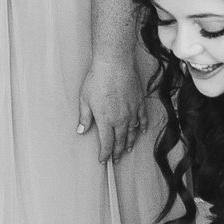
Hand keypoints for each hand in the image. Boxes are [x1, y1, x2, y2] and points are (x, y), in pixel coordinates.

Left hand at [75, 51, 146, 165]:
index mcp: (105, 120)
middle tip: (115, 159)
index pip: (106, 143)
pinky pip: (142, 119)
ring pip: (132, 132)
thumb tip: (81, 130)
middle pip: (120, 140)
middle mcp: (120, 119)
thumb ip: (84, 117)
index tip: (103, 160)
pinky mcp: (139, 103)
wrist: (114, 64)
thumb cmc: (97, 79)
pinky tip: (141, 132)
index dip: (105, 154)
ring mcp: (132, 112)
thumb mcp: (85, 99)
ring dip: (129, 142)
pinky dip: (141, 127)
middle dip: (117, 152)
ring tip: (127, 149)